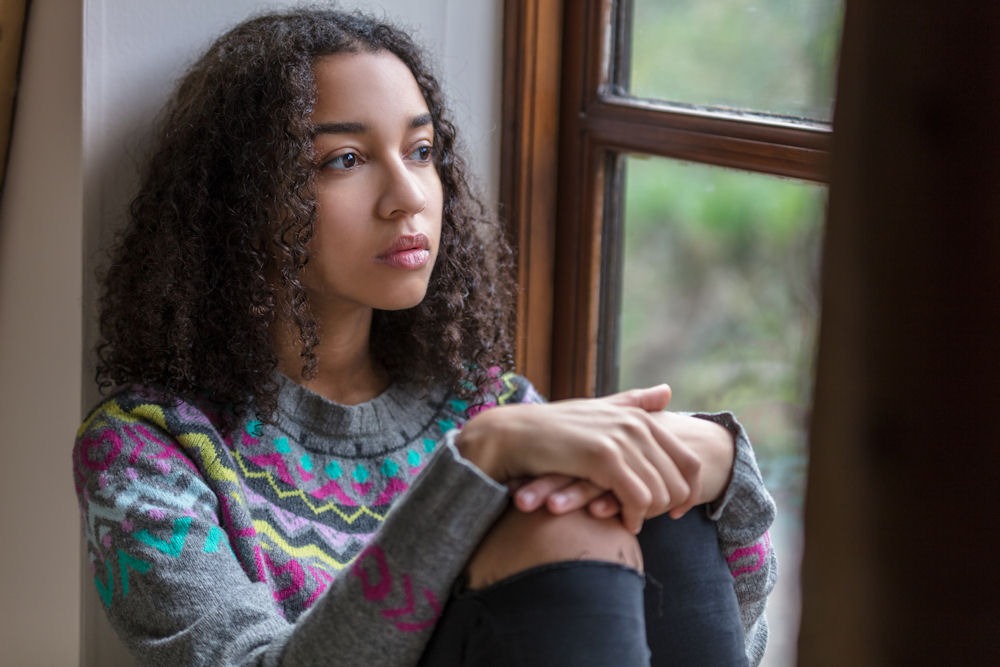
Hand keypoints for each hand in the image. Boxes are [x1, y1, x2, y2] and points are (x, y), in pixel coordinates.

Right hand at [511, 411, 735, 520]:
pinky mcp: (604, 458)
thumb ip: (634, 403)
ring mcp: (621, 440)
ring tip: (631, 521)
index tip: (677, 512)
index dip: (689, 492)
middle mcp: (636, 425)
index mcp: (640, 418)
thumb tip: (667, 391)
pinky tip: (622, 523)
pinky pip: (638, 498)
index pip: (690, 461)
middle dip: (669, 508)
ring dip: (649, 515)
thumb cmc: (554, 428)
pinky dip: (634, 517)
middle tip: (649, 520)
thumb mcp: (599, 410)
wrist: (514, 435)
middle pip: (680, 481)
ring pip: (660, 493)